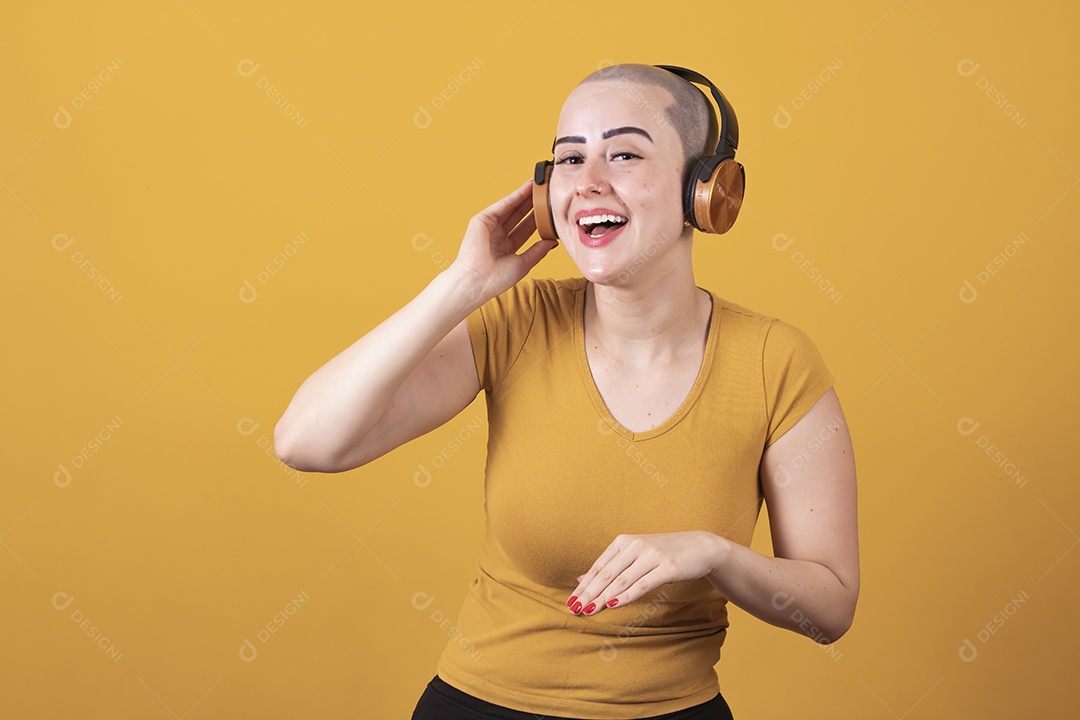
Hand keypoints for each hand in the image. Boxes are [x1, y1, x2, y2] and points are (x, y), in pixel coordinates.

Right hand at [445, 178, 557, 304]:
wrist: (477, 281)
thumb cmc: (496, 278)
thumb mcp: (523, 263)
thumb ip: (538, 250)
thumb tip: (553, 241)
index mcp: (506, 248)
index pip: (525, 229)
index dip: (537, 219)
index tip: (550, 210)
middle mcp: (497, 235)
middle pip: (519, 216)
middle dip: (533, 204)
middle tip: (547, 193)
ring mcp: (489, 226)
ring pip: (512, 208)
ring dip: (526, 196)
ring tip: (541, 185)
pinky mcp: (482, 219)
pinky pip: (503, 205)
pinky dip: (516, 195)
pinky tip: (528, 187)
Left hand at [566, 532, 722, 616]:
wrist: (701, 547)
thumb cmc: (664, 553)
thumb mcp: (635, 555)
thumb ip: (610, 566)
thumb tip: (581, 579)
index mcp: (624, 541)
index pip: (599, 567)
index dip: (584, 586)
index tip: (571, 603)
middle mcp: (636, 546)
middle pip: (606, 574)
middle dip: (589, 594)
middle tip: (574, 610)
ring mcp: (652, 555)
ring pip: (622, 580)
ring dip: (603, 598)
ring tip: (589, 611)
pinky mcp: (668, 567)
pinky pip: (643, 584)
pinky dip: (627, 595)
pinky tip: (614, 604)